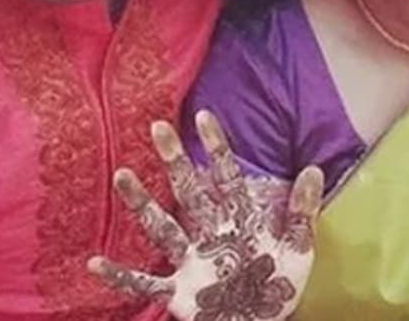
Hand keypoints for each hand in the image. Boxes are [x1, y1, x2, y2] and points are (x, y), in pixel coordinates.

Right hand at [86, 111, 323, 320]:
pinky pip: (144, 283)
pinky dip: (120, 276)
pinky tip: (94, 264)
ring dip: (143, 204)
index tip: (203, 116)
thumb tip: (315, 167)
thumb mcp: (298, 249)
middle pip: (190, 193)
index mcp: (239, 223)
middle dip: (175, 162)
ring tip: (122, 176)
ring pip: (163, 228)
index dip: (217, 149)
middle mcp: (210, 236)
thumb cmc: (276, 288)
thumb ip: (303, 211)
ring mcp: (191, 263)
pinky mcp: (179, 293)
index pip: (227, 179)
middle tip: (158, 127)